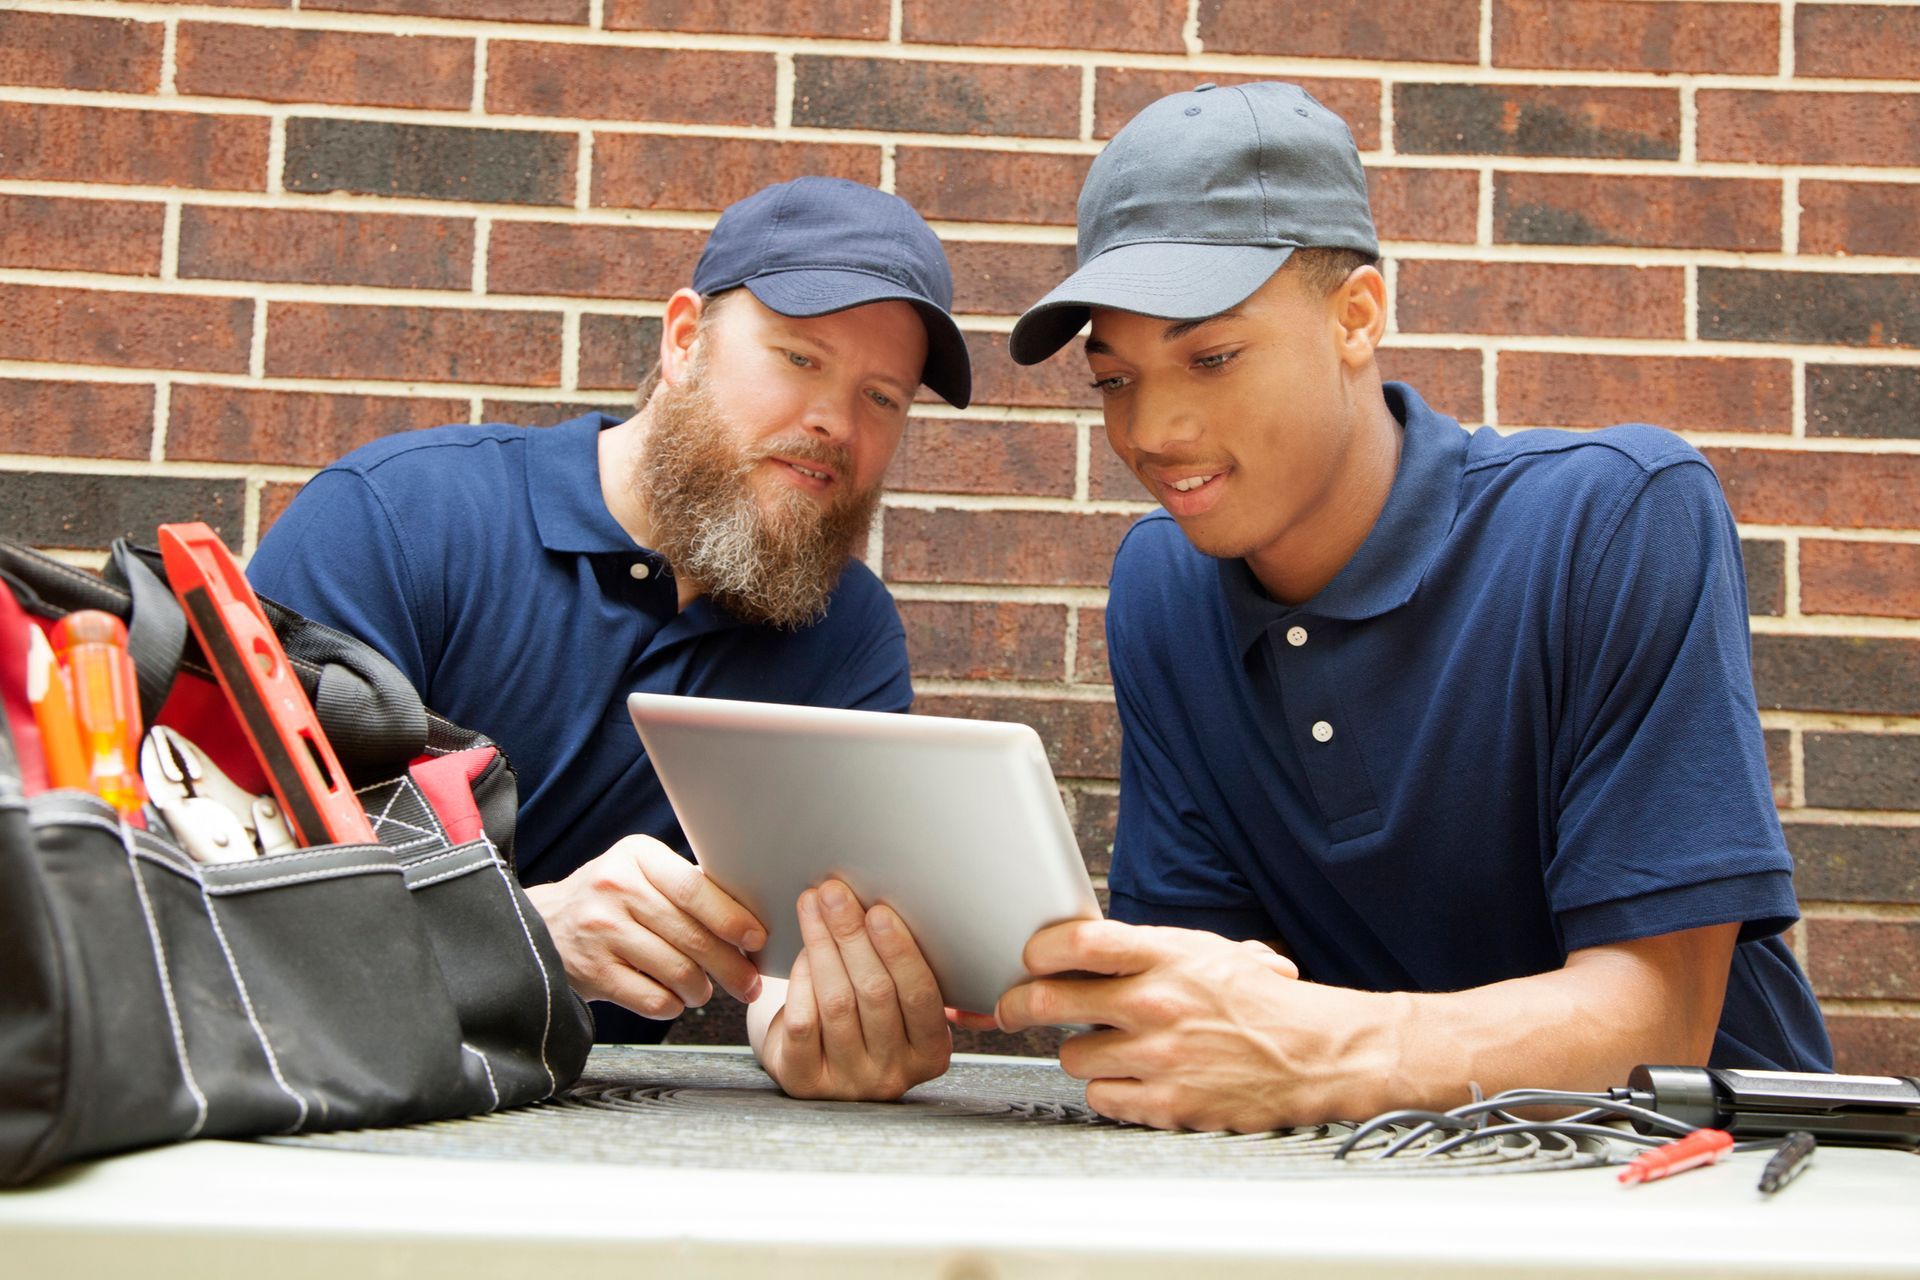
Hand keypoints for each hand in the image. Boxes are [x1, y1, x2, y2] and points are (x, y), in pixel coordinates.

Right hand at [524, 834, 765, 1018]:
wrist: (541, 926)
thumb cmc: (611, 901)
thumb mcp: (640, 873)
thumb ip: (685, 887)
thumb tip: (751, 921)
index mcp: (637, 856)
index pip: (694, 889)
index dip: (731, 917)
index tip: (757, 938)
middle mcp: (615, 888)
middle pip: (691, 936)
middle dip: (731, 966)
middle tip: (751, 985)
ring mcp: (600, 930)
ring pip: (677, 971)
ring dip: (701, 990)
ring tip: (703, 991)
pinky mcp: (591, 971)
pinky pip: (652, 999)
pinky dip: (673, 1005)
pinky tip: (674, 999)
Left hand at [751, 879, 951, 1100]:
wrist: (821, 1063)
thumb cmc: (868, 1017)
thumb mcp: (900, 1005)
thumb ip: (905, 971)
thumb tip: (887, 903)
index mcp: (930, 1053)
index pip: (921, 996)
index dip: (900, 952)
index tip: (879, 910)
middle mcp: (893, 1075)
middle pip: (875, 993)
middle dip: (852, 935)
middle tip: (834, 893)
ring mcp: (849, 1083)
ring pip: (837, 1003)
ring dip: (822, 946)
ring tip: (812, 907)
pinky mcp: (806, 1083)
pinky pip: (803, 1023)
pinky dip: (801, 980)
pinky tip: (802, 951)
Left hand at [996, 919, 1394, 1132]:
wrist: (1318, 1053)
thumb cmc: (1262, 1002)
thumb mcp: (1208, 953)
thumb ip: (1149, 951)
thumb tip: (1086, 948)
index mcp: (1168, 955)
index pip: (1078, 942)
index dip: (1039, 950)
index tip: (1029, 958)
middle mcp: (1156, 1002)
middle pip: (1049, 1000)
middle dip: (1018, 1006)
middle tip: (1013, 1010)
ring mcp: (1158, 1056)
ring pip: (1071, 1056)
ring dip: (1081, 1053)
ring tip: (1108, 1048)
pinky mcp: (1166, 1103)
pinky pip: (1101, 1098)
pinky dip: (1110, 1090)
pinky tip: (1132, 1078)